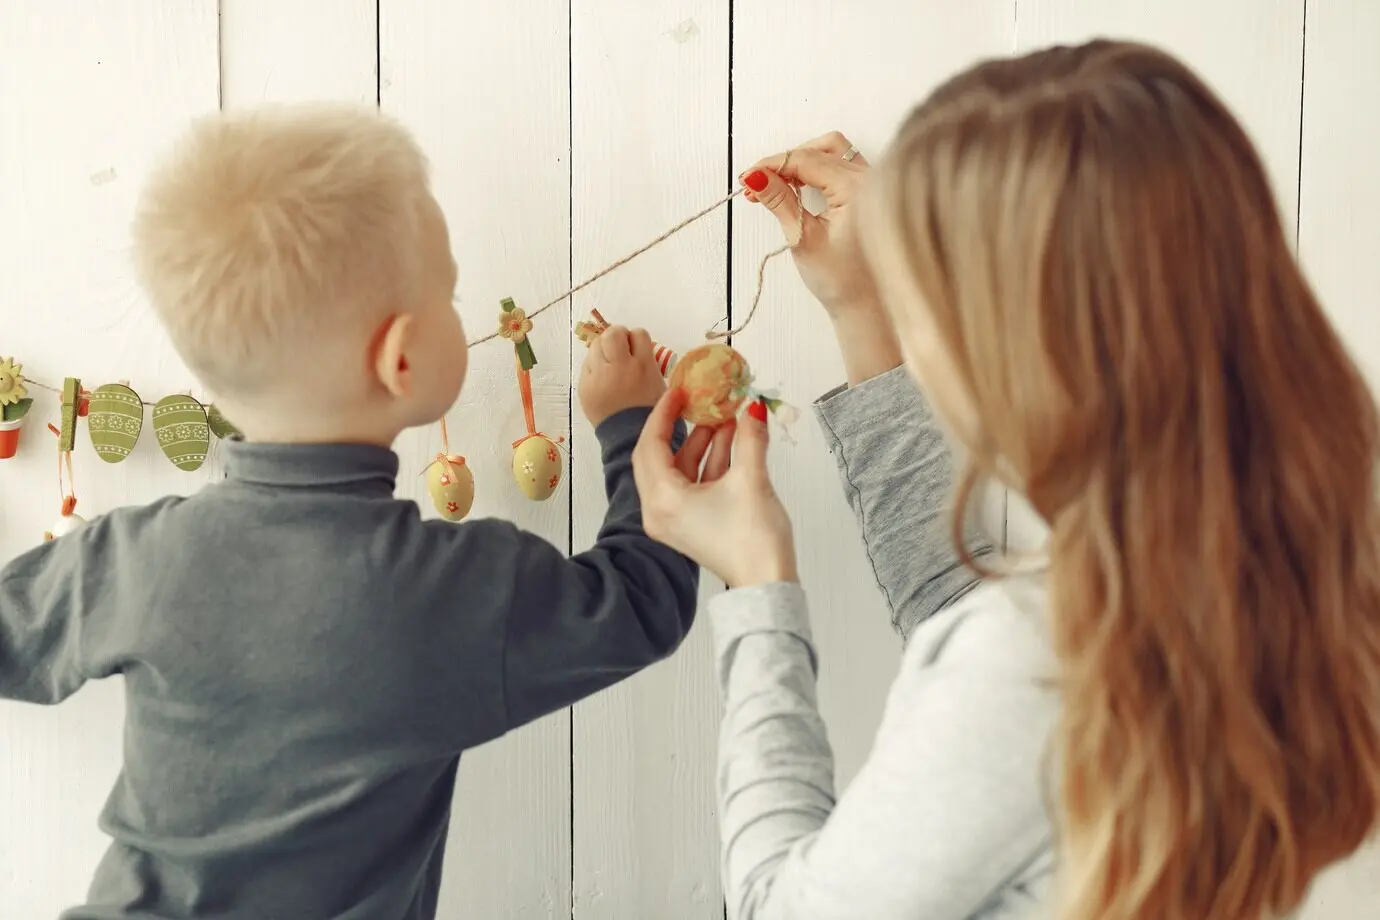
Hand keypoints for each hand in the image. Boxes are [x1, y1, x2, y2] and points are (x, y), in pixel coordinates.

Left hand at [579, 325, 666, 426]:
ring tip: (609, 365)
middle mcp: (620, 366)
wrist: (629, 438)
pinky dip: (594, 368)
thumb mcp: (658, 383)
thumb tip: (635, 348)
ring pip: (596, 345)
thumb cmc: (650, 412)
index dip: (636, 339)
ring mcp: (599, 376)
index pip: (638, 333)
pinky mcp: (584, 386)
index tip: (636, 349)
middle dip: (617, 337)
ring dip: (603, 350)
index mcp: (643, 365)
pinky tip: (601, 380)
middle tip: (620, 350)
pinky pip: (586, 365)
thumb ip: (647, 362)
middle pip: (613, 333)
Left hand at [633, 389, 796, 588]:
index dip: (664, 415)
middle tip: (698, 401)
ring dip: (700, 443)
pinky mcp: (690, 526)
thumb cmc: (754, 538)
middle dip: (682, 427)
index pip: (651, 445)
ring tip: (725, 417)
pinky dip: (706, 463)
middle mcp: (659, 511)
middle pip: (659, 457)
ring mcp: (674, 520)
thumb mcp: (752, 480)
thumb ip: (750, 439)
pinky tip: (730, 440)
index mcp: (663, 500)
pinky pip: (690, 485)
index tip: (679, 391)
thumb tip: (752, 408)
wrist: (767, 586)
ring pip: (678, 470)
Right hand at [742, 133, 902, 386]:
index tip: (747, 177)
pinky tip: (798, 186)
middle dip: (785, 163)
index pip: (806, 160)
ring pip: (833, 151)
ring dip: (802, 161)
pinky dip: (818, 168)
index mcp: (858, 189)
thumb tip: (755, 177)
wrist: (867, 305)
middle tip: (757, 185)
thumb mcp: (803, 238)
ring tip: (776, 185)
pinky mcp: (872, 191)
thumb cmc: (841, 280)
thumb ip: (779, 201)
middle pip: (820, 149)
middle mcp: (872, 179)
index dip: (772, 165)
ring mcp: (875, 183)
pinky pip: (843, 164)